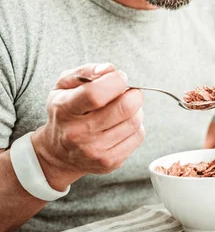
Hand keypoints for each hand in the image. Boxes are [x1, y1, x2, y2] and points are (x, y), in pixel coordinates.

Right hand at [31, 63, 144, 190]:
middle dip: (133, 94)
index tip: (119, 78)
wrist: (59, 153)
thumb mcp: (64, 86)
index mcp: (65, 110)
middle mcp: (78, 133)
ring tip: (125, 108)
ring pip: (134, 122)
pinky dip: (136, 126)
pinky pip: (138, 136)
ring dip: (136, 110)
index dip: (116, 81)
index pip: (96, 94)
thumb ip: (86, 72)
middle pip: (124, 108)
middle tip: (129, 92)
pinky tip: (123, 124)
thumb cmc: (65, 113)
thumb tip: (109, 70)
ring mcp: (95, 150)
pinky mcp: (110, 161)